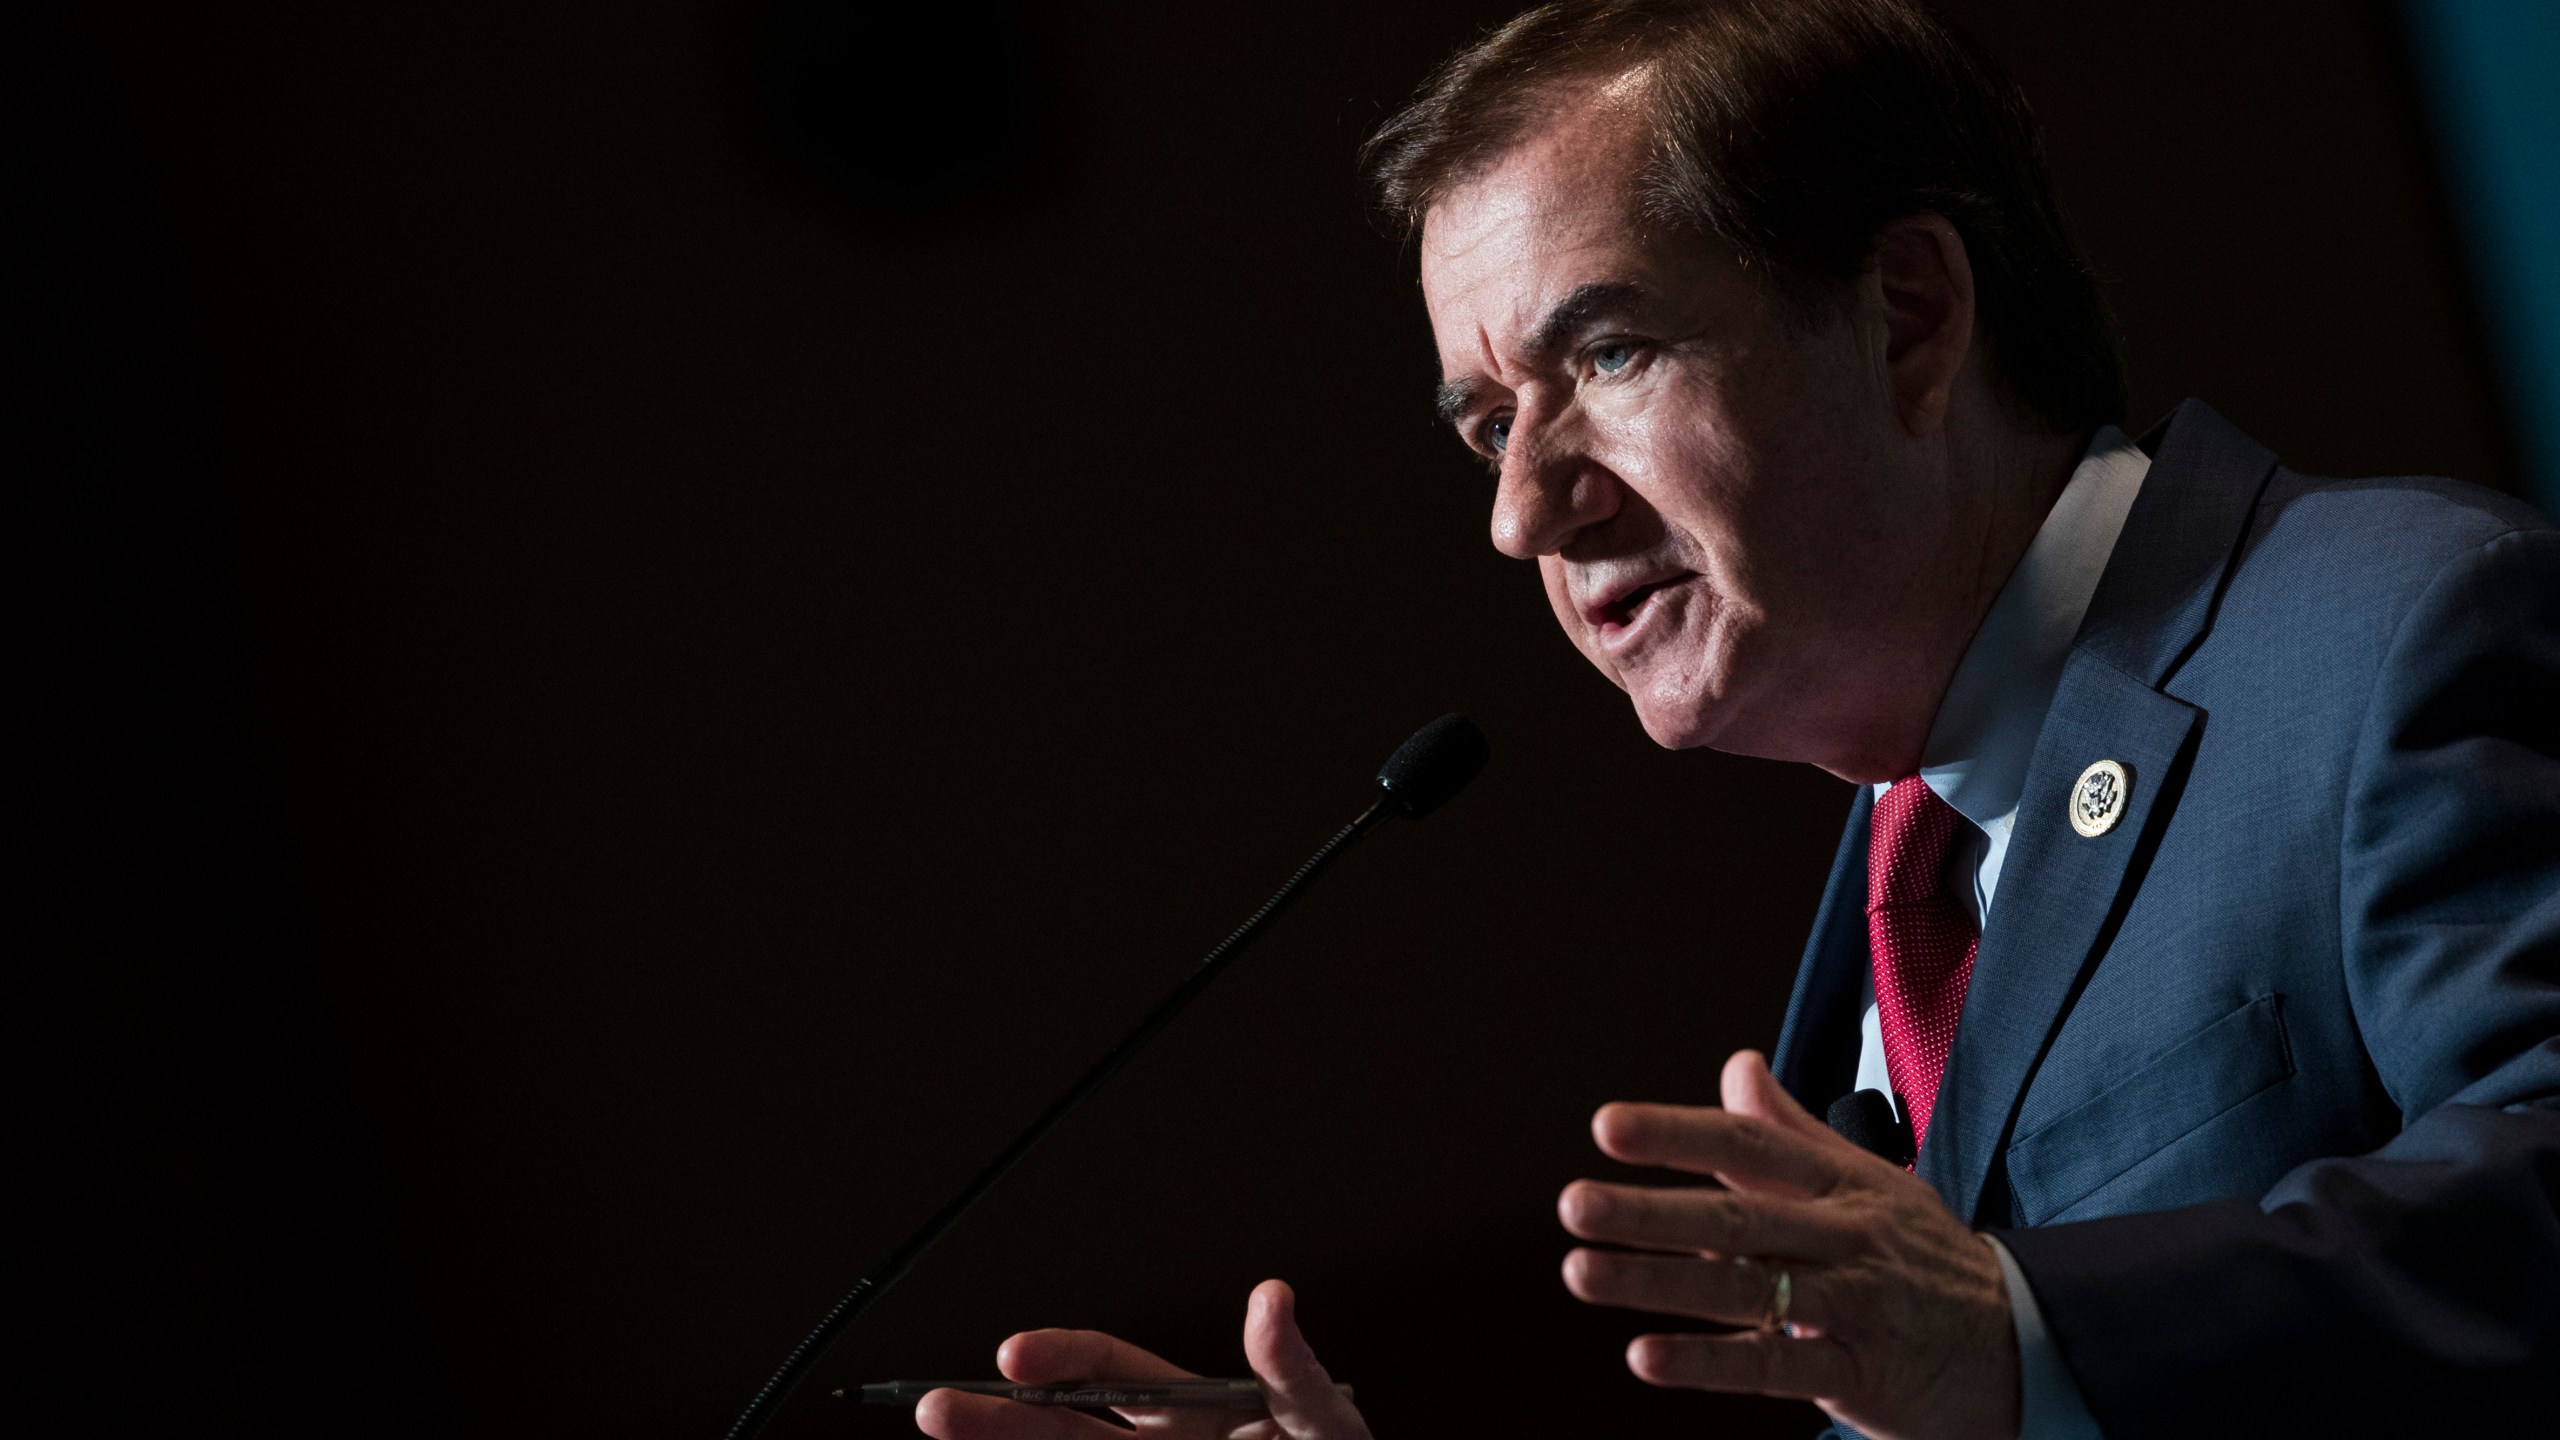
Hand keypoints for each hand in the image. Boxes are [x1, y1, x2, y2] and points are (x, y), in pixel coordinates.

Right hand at [915, 1279, 1371, 1439]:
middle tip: (933, 1408)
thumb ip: (1293, 1371)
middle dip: (996, 1418)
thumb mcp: (1324, 1419)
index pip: (1106, 1371)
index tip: (1013, 1357)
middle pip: (1061, 1430)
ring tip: (940, 1427)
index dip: (1058, 1358)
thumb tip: (1270, 1296)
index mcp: (1190, 1409)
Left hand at [1558, 1051, 2018, 1439]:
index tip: (1607, 1126)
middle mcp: (1845, 1236)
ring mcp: (1854, 1305)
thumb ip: (1788, 1130)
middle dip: (1650, 1210)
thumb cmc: (1925, 1257)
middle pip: (1738, 1217)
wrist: (2026, 1344)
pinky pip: (1775, 1367)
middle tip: (1572, 1204)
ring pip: (1746, 1290)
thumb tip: (1735, 1063)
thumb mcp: (1866, 1180)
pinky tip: (1646, 1356)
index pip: (1750, 1146)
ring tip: (1582, 1270)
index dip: (1678, 1133)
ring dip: (1659, 1281)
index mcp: (1841, 1183)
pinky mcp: (1861, 1374)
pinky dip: (1709, 1363)